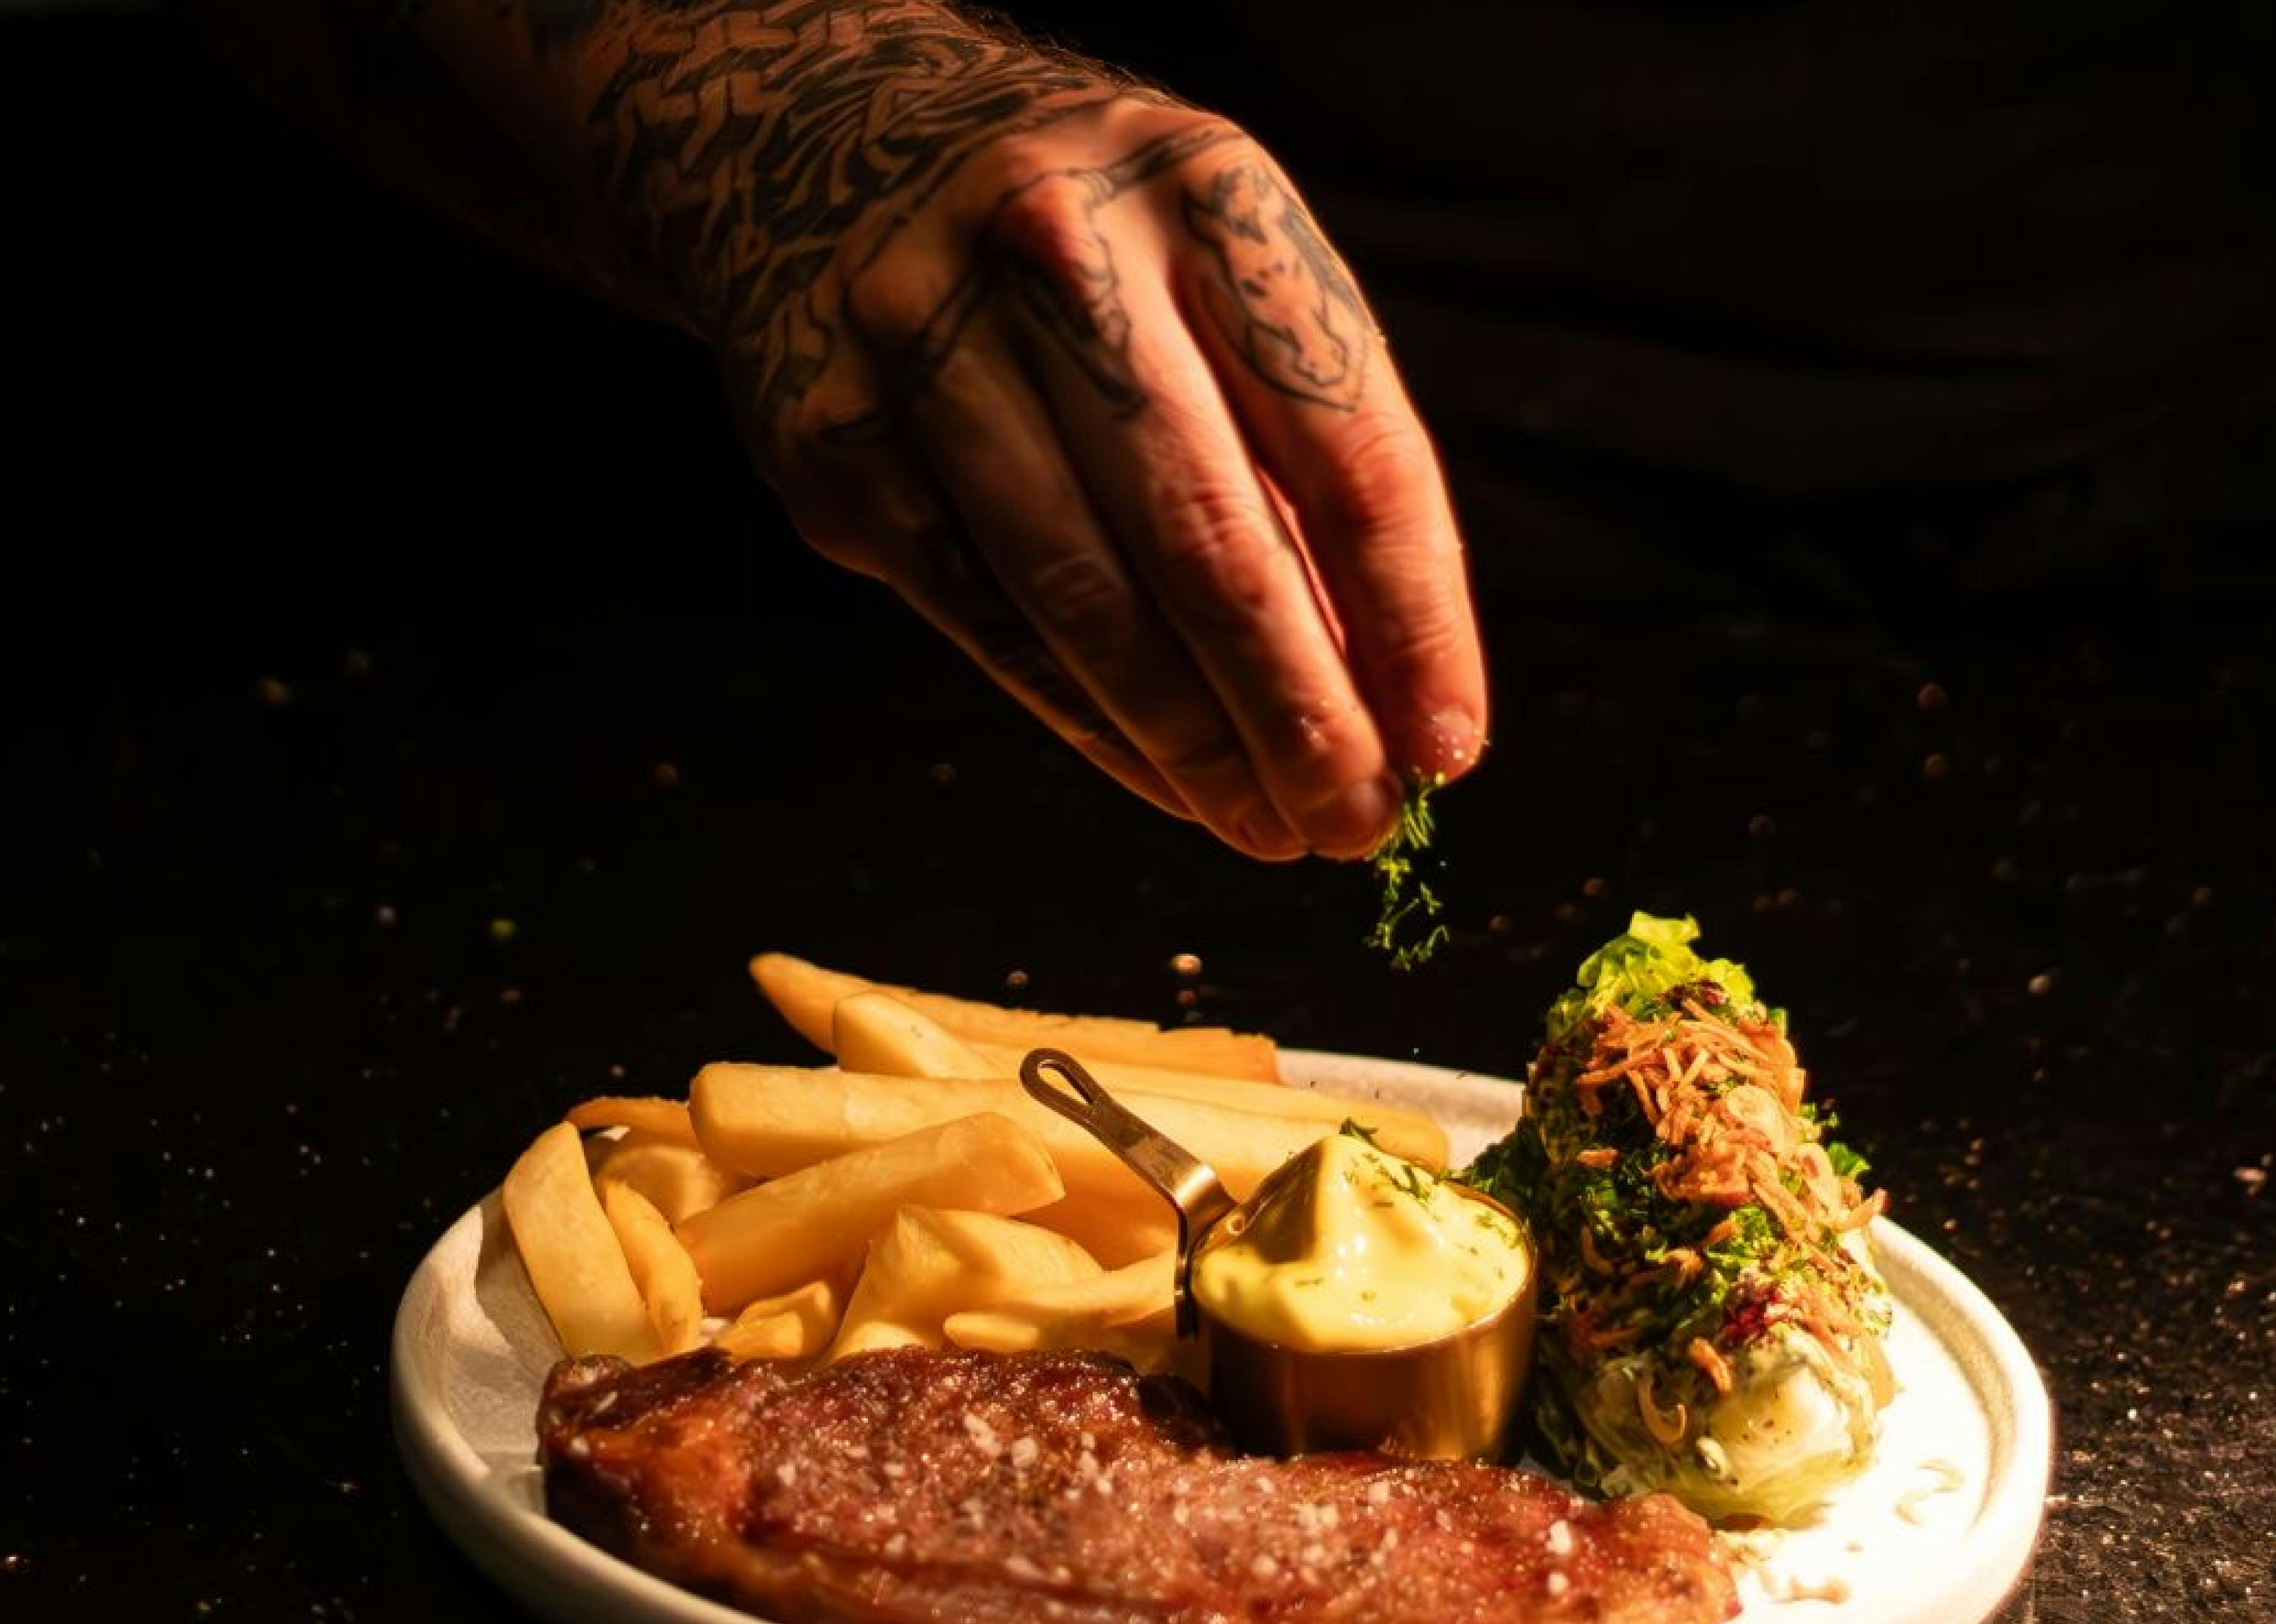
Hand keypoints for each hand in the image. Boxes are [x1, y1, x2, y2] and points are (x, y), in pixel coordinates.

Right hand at [591, 7, 1485, 860]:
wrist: (827, 143)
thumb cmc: (1093, 243)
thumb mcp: (1219, 276)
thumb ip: (1302, 460)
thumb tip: (1387, 692)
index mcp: (1204, 191)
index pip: (1345, 446)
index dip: (1412, 619)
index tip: (1448, 746)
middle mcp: (1058, 250)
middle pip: (1211, 541)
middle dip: (1302, 714)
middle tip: (1360, 825)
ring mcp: (924, 344)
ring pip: (1087, 602)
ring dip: (1199, 748)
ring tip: (1273, 829)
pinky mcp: (834, 444)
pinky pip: (988, 623)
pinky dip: (1094, 725)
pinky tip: (1168, 784)